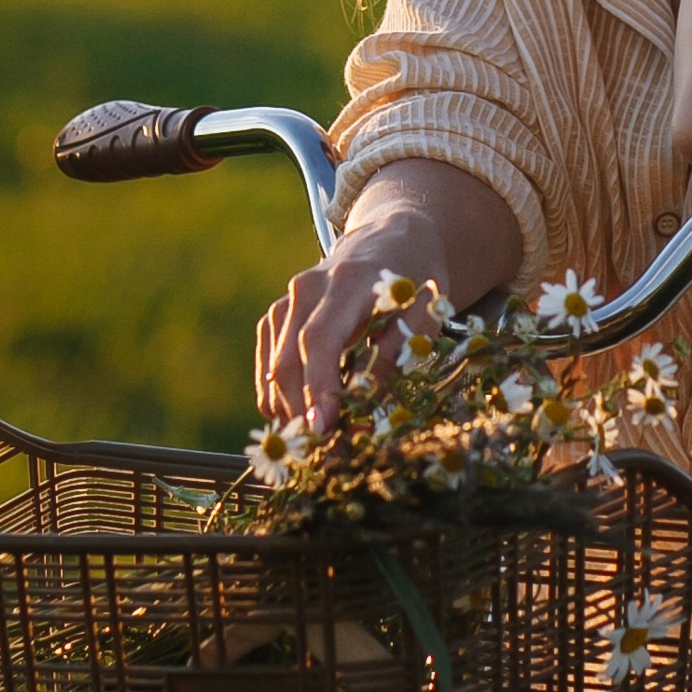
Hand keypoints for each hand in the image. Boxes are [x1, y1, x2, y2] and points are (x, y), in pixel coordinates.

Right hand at [257, 218, 441, 429]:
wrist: (390, 236)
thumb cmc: (414, 278)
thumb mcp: (423, 311)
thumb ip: (394, 355)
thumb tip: (364, 410)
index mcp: (350, 279)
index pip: (321, 339)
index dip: (319, 388)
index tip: (325, 430)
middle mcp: (309, 286)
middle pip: (290, 359)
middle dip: (304, 413)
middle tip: (328, 455)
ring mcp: (287, 300)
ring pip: (275, 367)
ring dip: (292, 412)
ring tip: (322, 446)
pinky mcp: (277, 315)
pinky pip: (268, 365)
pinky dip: (281, 398)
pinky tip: (304, 420)